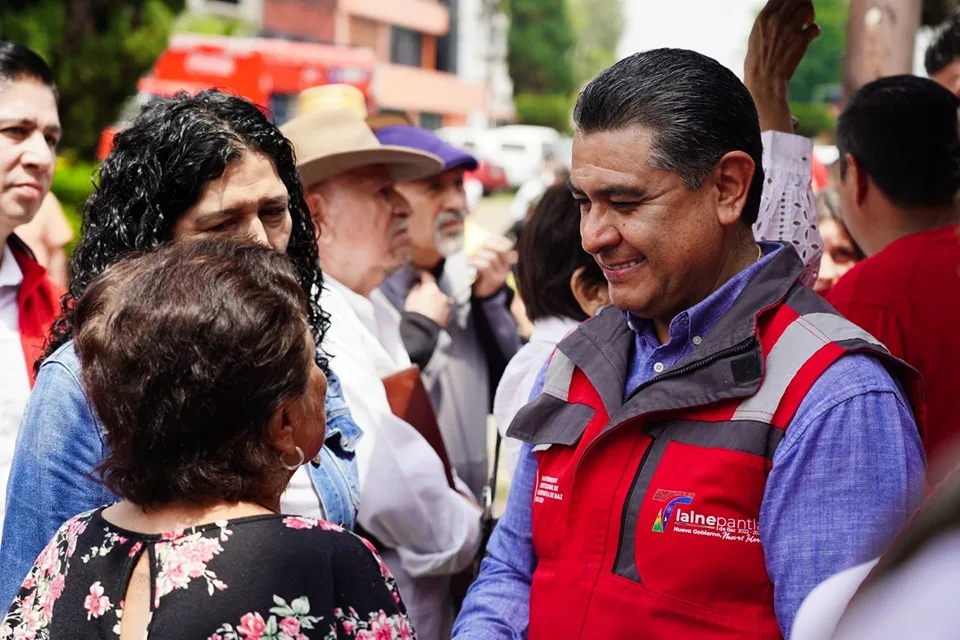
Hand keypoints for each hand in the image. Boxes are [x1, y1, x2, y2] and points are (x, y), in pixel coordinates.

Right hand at [405, 271, 450, 327]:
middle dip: (430, 292)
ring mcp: (447, 305)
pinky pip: (443, 310)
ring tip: (427, 309)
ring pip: (440, 300)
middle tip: (422, 297)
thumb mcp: (410, 296)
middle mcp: (442, 294)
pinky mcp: (449, 316)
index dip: (423, 275)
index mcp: (432, 288)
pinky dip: (439, 311)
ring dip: (435, 302)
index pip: (428, 276)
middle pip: (435, 290)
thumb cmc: (414, 312)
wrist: (421, 330)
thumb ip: (416, 287)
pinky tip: (432, 315)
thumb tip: (419, 284)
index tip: (420, 276)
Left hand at [471, 235, 513, 298]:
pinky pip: (485, 266)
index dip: (498, 239)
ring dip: (478, 254)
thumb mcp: (486, 262)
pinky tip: (468, 262)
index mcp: (506, 261)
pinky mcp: (493, 280)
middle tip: (477, 247)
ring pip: (492, 257)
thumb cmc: (482, 275)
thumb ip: (485, 252)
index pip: (508, 245)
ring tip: (469, 256)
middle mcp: (506, 267)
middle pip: (502, 250)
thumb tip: (476, 240)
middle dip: (489, 245)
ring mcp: (501, 274)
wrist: (483, 294)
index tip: (486, 238)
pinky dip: (475, 261)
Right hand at [744, 0, 819, 131]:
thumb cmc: (757, 63)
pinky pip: (815, 27)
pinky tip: (810, 38)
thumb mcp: (756, 37)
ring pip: (808, 9)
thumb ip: (768, 22)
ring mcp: (790, 29)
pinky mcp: (802, 40)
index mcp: (763, 18)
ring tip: (806, 24)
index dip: (789, 0)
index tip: (793, 5)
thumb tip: (779, 13)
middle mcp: (777, 20)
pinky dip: (814, 32)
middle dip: (803, 3)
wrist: (764, 82)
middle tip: (804, 13)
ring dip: (810, 15)